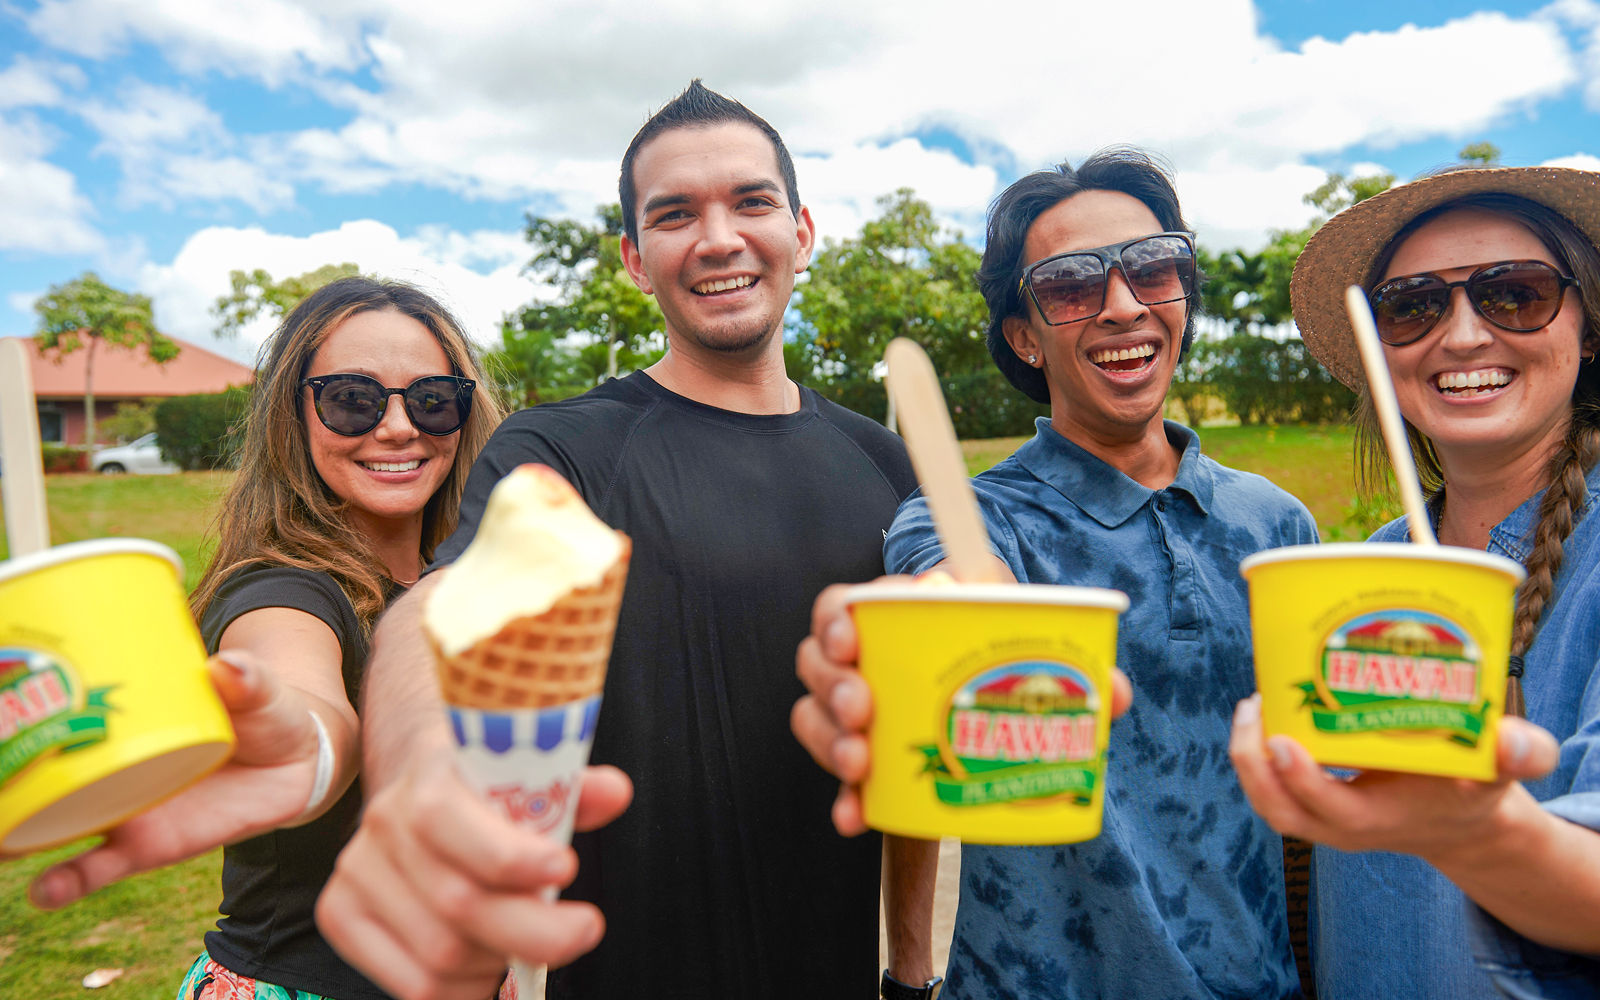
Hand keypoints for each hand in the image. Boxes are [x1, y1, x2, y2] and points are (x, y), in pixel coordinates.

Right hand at [29, 650, 322, 908]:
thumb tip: (228, 667)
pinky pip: (100, 866)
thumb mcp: (257, 690)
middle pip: (38, 775)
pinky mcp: (147, 846)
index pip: (58, 713)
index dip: (21, 712)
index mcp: (123, 721)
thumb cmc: (262, 712)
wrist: (296, 762)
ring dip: (19, 835)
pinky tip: (45, 890)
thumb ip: (246, 679)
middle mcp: (110, 766)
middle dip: (7, 778)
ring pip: (56, 824)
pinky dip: (71, 879)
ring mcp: (124, 807)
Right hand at [315, 754, 631, 999]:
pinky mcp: (341, 915)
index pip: (445, 819)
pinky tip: (492, 966)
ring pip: (440, 955)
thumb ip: (571, 788)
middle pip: (457, 903)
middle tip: (584, 928)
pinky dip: (467, 990)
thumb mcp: (530, 778)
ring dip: (501, 960)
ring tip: (530, 943)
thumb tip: (615, 793)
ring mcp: (356, 873)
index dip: (508, 855)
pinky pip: (413, 984)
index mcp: (428, 778)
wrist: (421, 791)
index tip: (564, 869)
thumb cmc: (488, 794)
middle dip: (534, 928)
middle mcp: (383, 825)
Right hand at [793, 577, 1134, 835]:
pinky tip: (853, 816)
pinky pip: (836, 783)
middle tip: (860, 705)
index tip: (850, 636)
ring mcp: (854, 717)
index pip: (846, 604)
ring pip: (811, 715)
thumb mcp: (1037, 659)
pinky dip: (843, 800)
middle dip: (832, 682)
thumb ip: (1080, 670)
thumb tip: (1115, 691)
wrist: (996, 735)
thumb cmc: (1006, 675)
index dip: (837, 616)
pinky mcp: (862, 769)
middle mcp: (863, 665)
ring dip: (829, 737)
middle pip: (816, 659)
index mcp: (897, 620)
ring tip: (859, 759)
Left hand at [1228, 692, 1559, 858]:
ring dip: (1247, 755)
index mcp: (1380, 820)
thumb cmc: (1474, 788)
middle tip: (1252, 708)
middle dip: (1254, 765)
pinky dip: (1257, 751)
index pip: (1331, 808)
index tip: (1281, 741)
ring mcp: (1321, 817)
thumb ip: (1518, 756)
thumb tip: (1515, 742)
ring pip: (1267, 799)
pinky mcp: (1312, 799)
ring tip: (1252, 704)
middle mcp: (1341, 825)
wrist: (1457, 819)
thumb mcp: (1500, 773)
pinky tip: (1265, 707)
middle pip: (1280, 811)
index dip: (1301, 779)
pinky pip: (1271, 782)